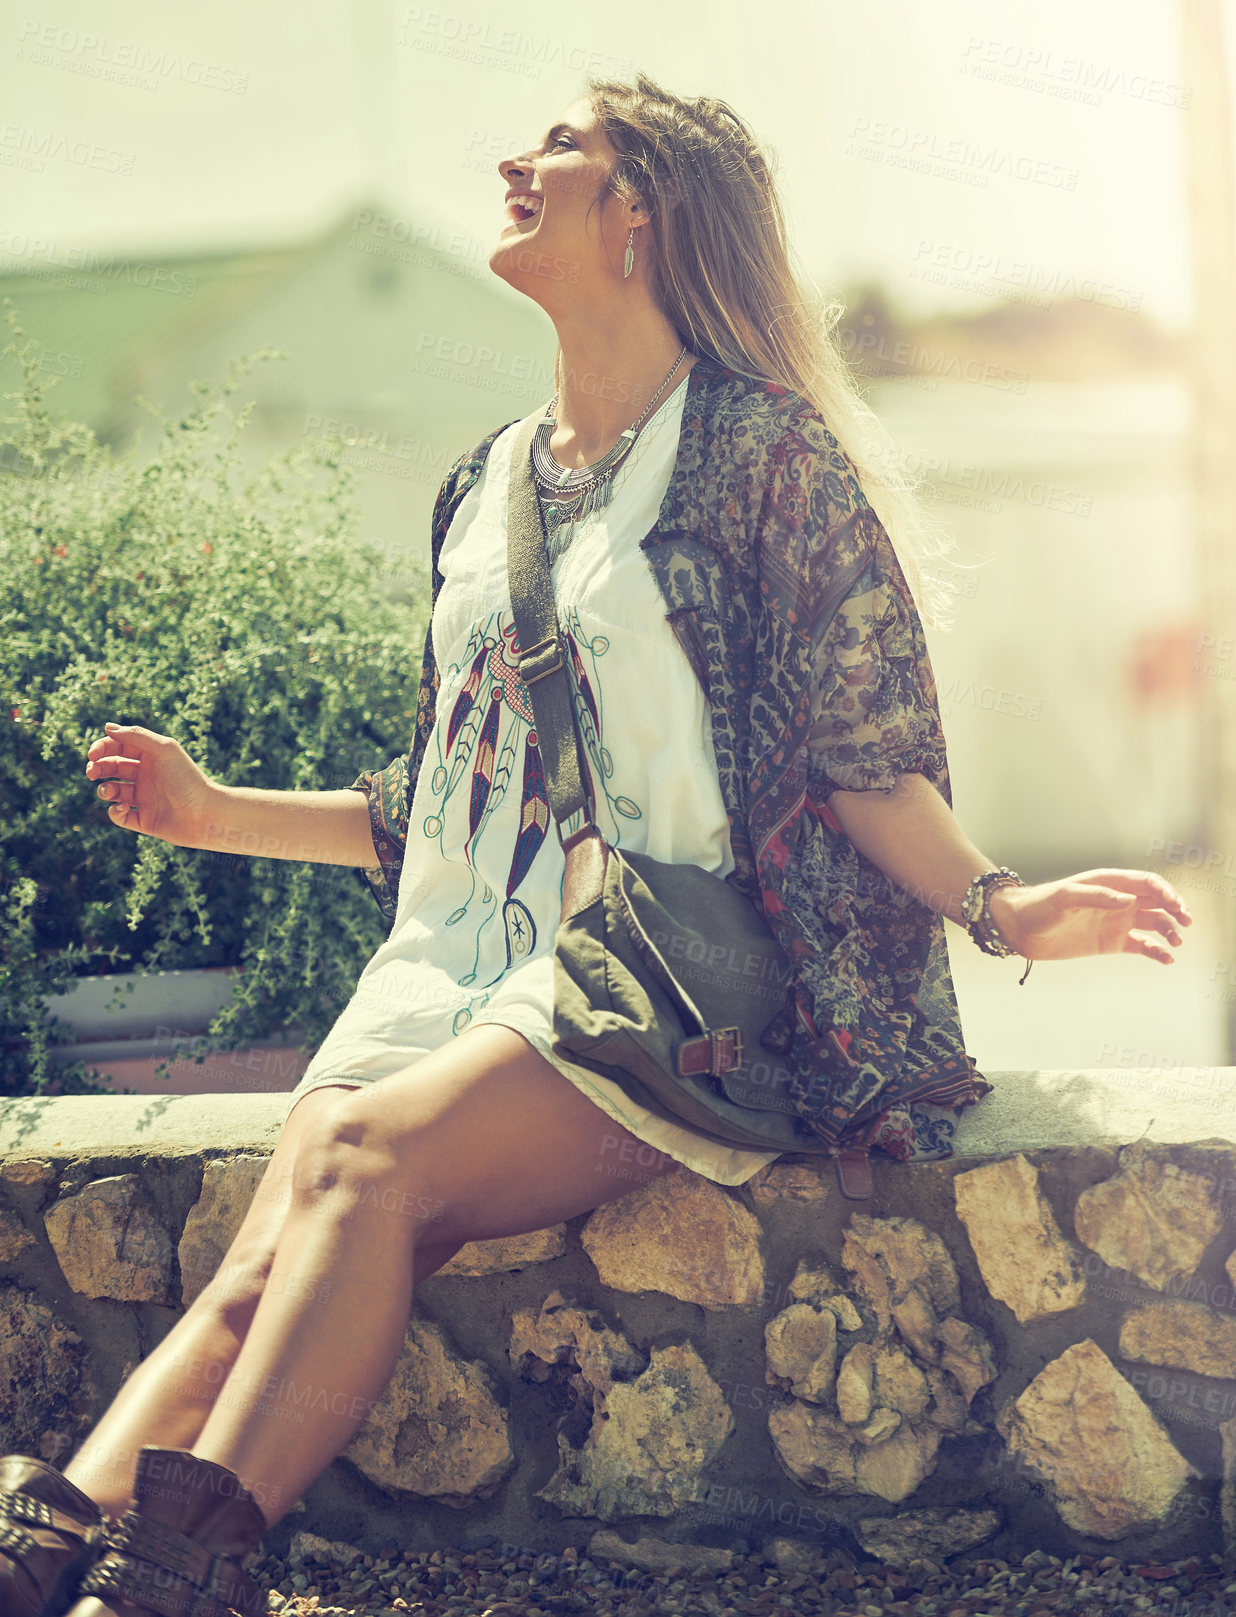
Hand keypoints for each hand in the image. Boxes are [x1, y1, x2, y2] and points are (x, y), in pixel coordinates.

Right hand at [84, 722, 221, 847]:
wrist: (205, 813)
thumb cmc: (187, 778)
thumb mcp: (164, 749)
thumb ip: (136, 735)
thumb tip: (108, 727)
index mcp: (150, 757)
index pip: (119, 747)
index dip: (102, 748)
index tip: (93, 754)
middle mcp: (146, 776)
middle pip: (111, 768)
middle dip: (97, 768)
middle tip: (92, 771)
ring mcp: (144, 799)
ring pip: (112, 791)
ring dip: (104, 789)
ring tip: (109, 791)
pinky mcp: (144, 821)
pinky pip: (119, 816)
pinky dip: (115, 812)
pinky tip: (123, 807)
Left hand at [987, 869, 1192, 965]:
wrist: (1020, 929)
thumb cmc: (1039, 906)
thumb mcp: (1064, 897)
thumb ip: (1096, 896)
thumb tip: (1127, 900)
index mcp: (1109, 883)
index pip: (1147, 883)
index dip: (1165, 892)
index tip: (1176, 906)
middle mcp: (1118, 901)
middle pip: (1157, 901)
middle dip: (1175, 909)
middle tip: (1186, 922)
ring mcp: (1117, 922)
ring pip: (1154, 923)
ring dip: (1169, 930)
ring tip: (1175, 942)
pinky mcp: (1112, 942)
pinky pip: (1142, 945)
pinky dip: (1157, 951)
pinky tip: (1166, 958)